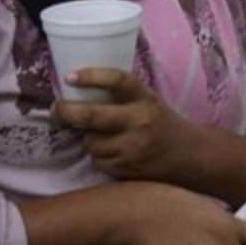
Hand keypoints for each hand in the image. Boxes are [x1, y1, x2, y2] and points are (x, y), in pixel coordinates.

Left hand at [55, 68, 198, 183]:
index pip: (118, 81)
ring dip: (89, 139)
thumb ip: (121, 95)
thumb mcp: (148, 101)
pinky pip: (98, 161)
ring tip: (103, 136)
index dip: (92, 76)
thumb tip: (76, 87)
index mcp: (145, 99)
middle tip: (57, 108)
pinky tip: (114, 152)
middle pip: (93, 116)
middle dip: (68, 112)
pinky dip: (99, 156)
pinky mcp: (127, 168)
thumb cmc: (161, 123)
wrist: (188, 156)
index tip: (70, 76)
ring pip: (91, 142)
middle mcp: (140, 122)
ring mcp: (133, 148)